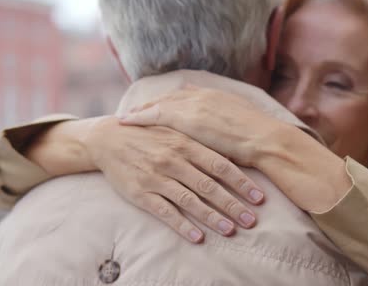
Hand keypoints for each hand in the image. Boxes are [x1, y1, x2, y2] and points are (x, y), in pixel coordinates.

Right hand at [82, 116, 264, 242]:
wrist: (108, 138)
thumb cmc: (149, 134)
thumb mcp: (175, 130)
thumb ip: (200, 143)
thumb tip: (232, 155)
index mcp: (185, 143)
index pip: (221, 165)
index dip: (241, 182)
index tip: (259, 197)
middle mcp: (174, 160)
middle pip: (209, 185)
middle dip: (232, 204)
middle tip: (251, 219)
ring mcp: (157, 177)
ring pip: (189, 200)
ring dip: (212, 217)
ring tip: (230, 230)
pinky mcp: (141, 192)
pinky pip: (164, 211)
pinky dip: (182, 225)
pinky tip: (197, 237)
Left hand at [119, 86, 285, 166]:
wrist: (266, 140)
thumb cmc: (260, 140)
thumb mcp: (242, 126)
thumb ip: (228, 126)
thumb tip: (223, 136)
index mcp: (216, 96)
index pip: (186, 96)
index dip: (170, 103)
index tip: (159, 107)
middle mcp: (202, 95)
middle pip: (169, 98)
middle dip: (151, 105)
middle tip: (134, 112)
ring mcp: (194, 104)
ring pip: (159, 104)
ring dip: (141, 111)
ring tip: (125, 119)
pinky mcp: (186, 118)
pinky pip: (155, 115)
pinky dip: (139, 118)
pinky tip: (126, 123)